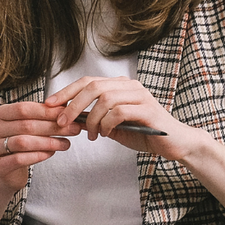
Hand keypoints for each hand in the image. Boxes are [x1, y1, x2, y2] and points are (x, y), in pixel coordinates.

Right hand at [0, 100, 74, 192]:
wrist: (6, 171)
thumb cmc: (20, 143)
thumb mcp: (29, 125)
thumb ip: (43, 115)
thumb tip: (67, 105)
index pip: (23, 108)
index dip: (46, 111)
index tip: (67, 114)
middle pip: (25, 125)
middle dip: (53, 127)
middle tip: (73, 129)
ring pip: (23, 142)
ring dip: (48, 142)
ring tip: (66, 143)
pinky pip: (19, 159)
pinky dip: (38, 156)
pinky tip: (51, 154)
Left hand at [46, 75, 200, 157]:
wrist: (174, 143)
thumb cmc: (144, 133)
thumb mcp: (113, 127)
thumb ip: (94, 120)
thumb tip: (69, 118)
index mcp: (120, 86)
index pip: (88, 82)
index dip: (66, 92)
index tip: (49, 104)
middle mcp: (130, 86)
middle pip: (93, 86)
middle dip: (73, 104)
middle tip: (62, 121)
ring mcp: (140, 96)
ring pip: (105, 98)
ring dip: (92, 119)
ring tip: (93, 135)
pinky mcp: (148, 110)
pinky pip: (119, 112)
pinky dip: (107, 124)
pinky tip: (107, 134)